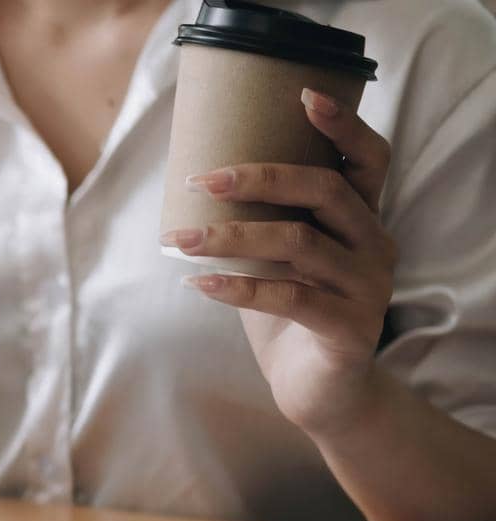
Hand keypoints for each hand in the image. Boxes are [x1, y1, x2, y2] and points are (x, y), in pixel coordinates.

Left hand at [164, 88, 396, 434]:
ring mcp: (369, 287)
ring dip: (229, 236)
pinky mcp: (350, 329)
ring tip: (179, 238)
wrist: (317, 392)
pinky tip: (197, 283)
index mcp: (362, 219)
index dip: (342, 126)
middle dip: (259, 178)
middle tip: (200, 179)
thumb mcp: (276, 258)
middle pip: (325, 190)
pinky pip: (289, 298)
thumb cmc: (289, 313)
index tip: (302, 95)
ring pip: (298, 242)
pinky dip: (237, 287)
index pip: (369, 160)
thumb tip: (194, 175)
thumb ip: (261, 219)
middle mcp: (375, 245)